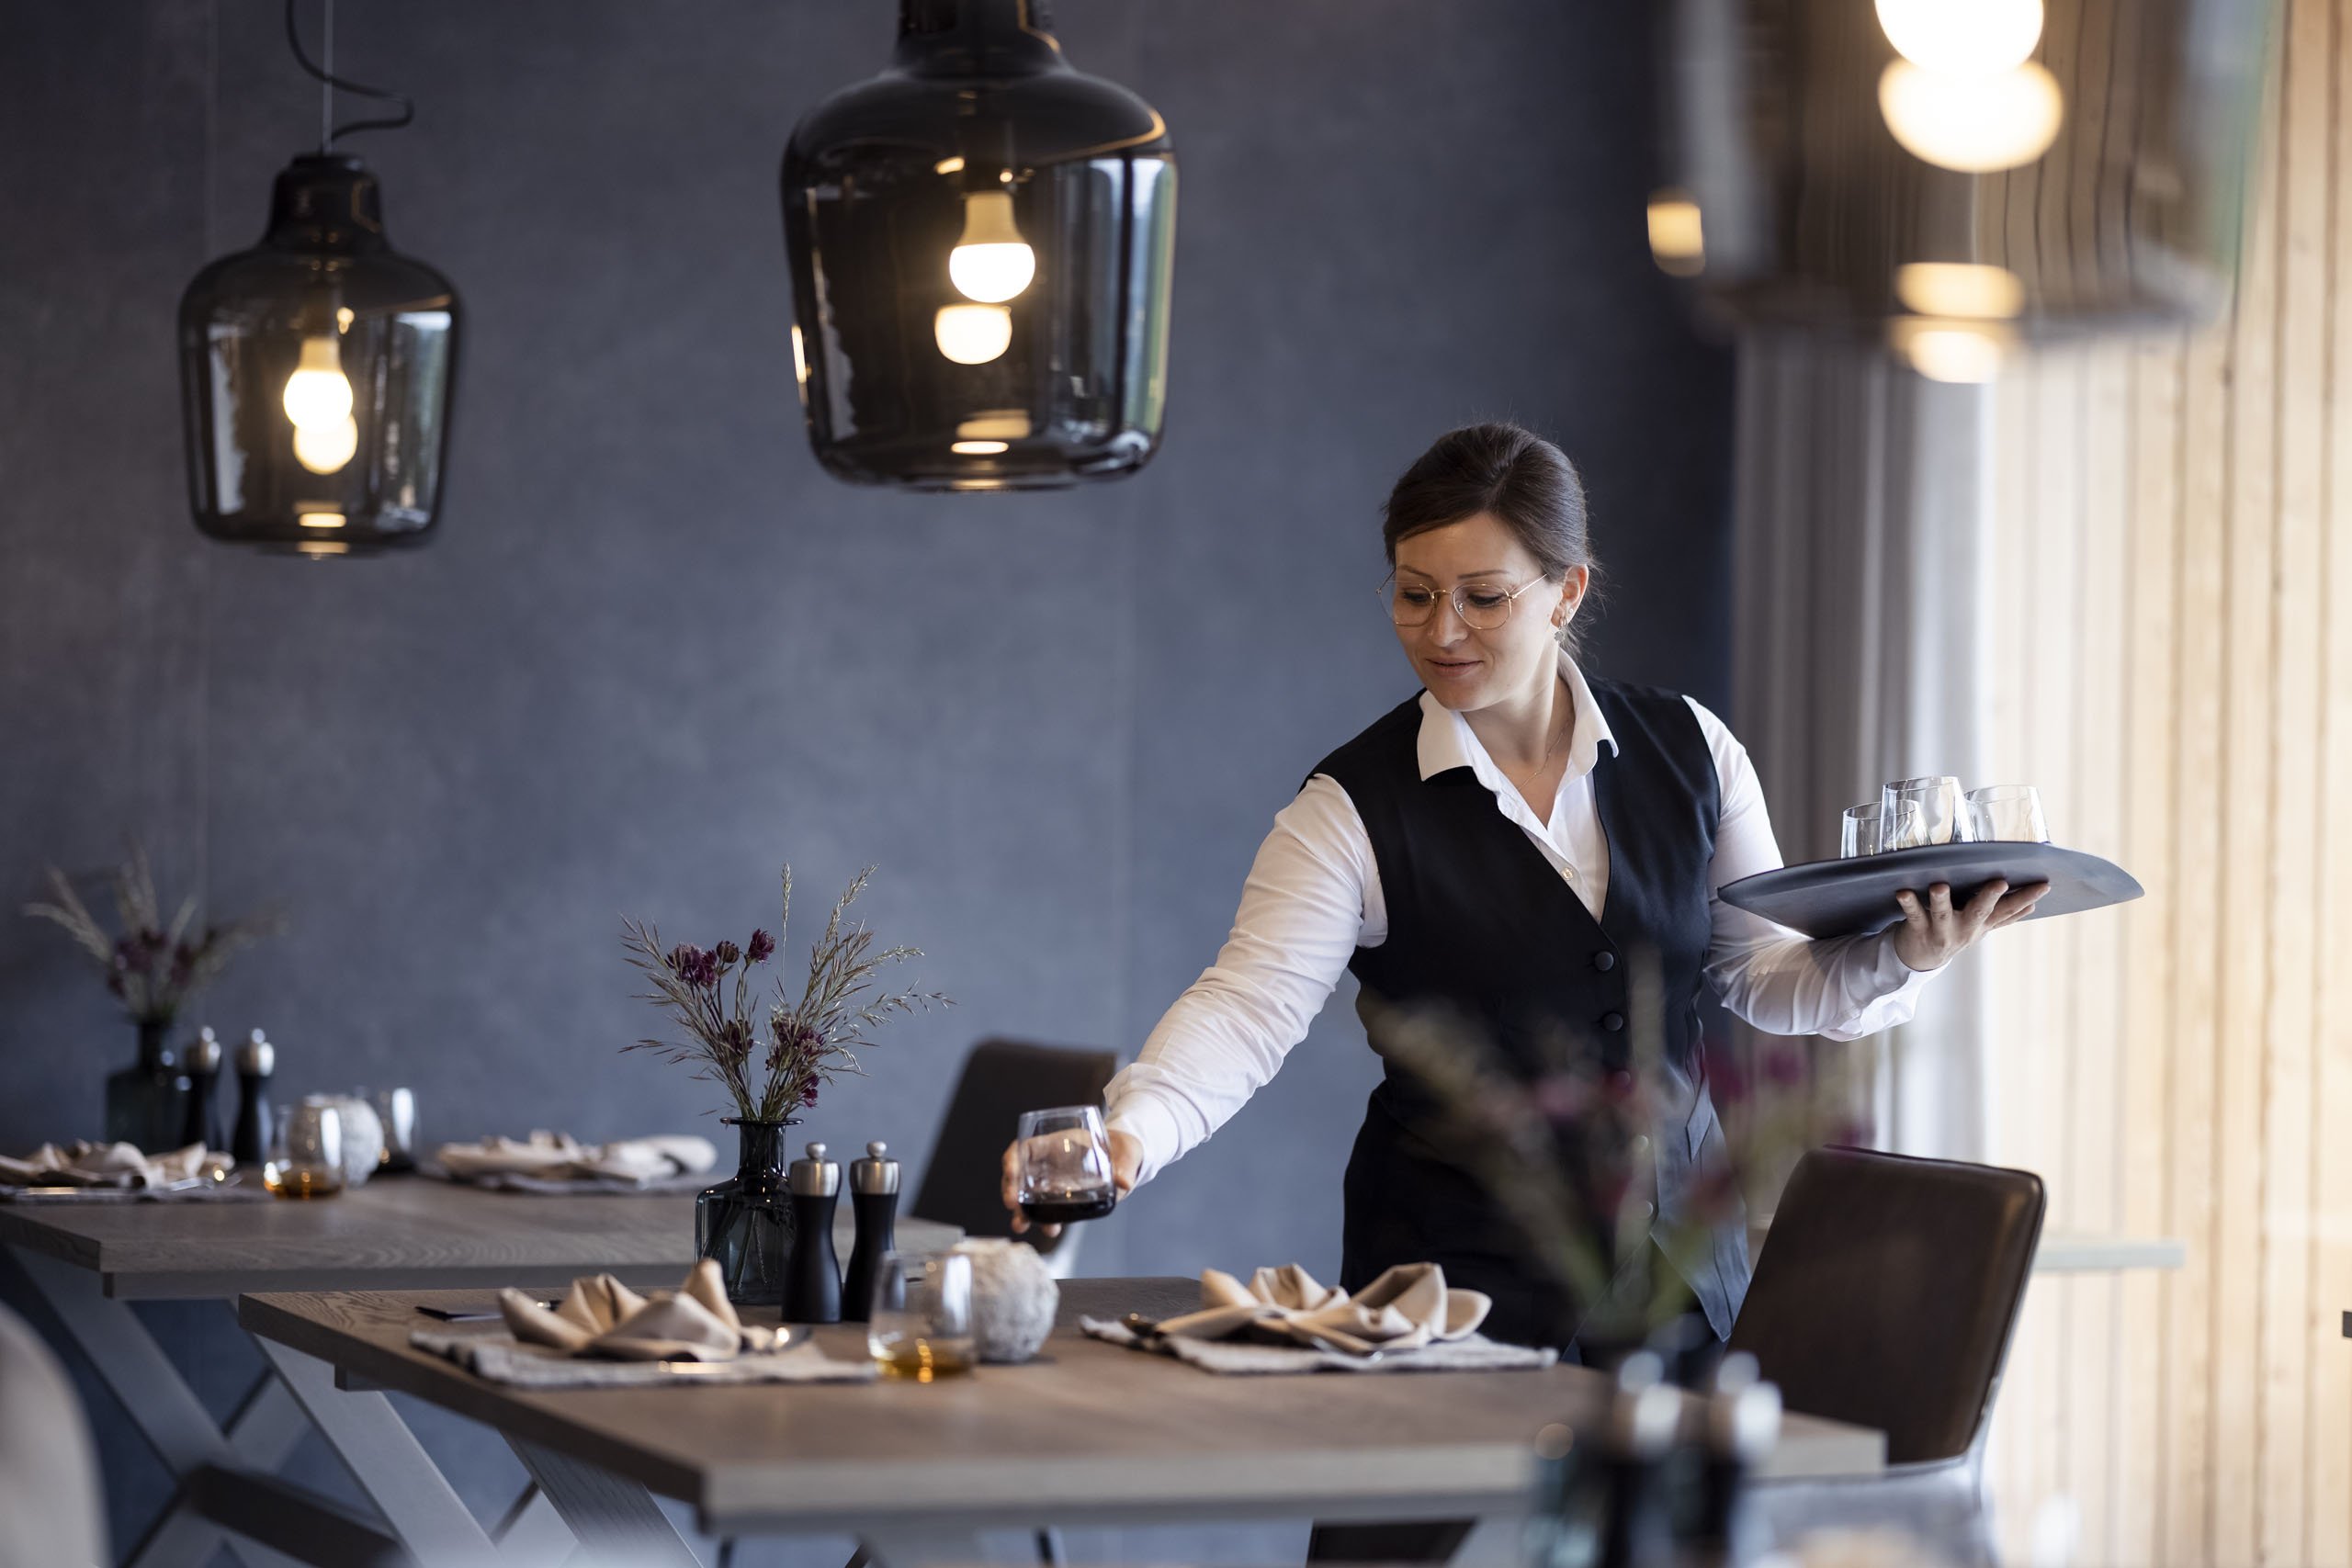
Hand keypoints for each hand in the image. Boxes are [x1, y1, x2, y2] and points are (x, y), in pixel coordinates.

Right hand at [1002, 1128, 1141, 1237]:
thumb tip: (1124, 1183)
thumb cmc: (1123, 1146)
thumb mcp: (1127, 1150)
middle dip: (1011, 1189)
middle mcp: (1052, 1162)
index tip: (1010, 1172)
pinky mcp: (1065, 1198)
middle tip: (1013, 1206)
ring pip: (1030, 1195)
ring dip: (1023, 1211)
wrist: (1128, 1159)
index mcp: (1059, 1143)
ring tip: (1020, 1226)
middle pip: (1020, 1173)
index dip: (1014, 1158)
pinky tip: (1051, 1230)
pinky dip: (1045, 1220)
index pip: (1027, 1147)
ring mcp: (1056, 1181)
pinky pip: (1048, 1209)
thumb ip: (1125, 1165)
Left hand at [1891, 879, 2050, 970]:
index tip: (2043, 885)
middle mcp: (1965, 929)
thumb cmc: (1954, 932)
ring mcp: (1941, 931)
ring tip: (1940, 886)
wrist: (1922, 958)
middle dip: (1990, 897)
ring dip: (1942, 900)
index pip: (2008, 911)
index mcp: (1982, 924)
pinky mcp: (1918, 930)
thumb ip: (2003, 916)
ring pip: (1942, 913)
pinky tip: (1903, 892)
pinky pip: (1913, 915)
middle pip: (1980, 912)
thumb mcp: (1981, 926)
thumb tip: (2033, 906)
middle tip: (2000, 882)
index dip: (2026, 899)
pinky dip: (1908, 904)